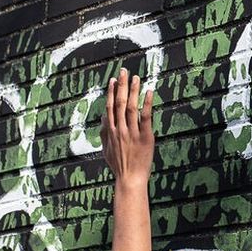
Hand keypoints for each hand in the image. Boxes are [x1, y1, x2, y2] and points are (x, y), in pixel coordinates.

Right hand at [101, 67, 154, 190]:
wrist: (130, 178)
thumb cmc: (118, 165)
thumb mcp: (106, 150)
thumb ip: (103, 133)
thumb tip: (103, 118)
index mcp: (110, 131)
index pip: (110, 107)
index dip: (111, 92)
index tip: (113, 80)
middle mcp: (120, 129)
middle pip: (120, 103)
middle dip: (122, 85)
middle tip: (124, 71)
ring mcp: (132, 132)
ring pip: (132, 107)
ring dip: (133, 91)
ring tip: (136, 78)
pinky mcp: (145, 137)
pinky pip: (146, 117)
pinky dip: (147, 103)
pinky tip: (148, 92)